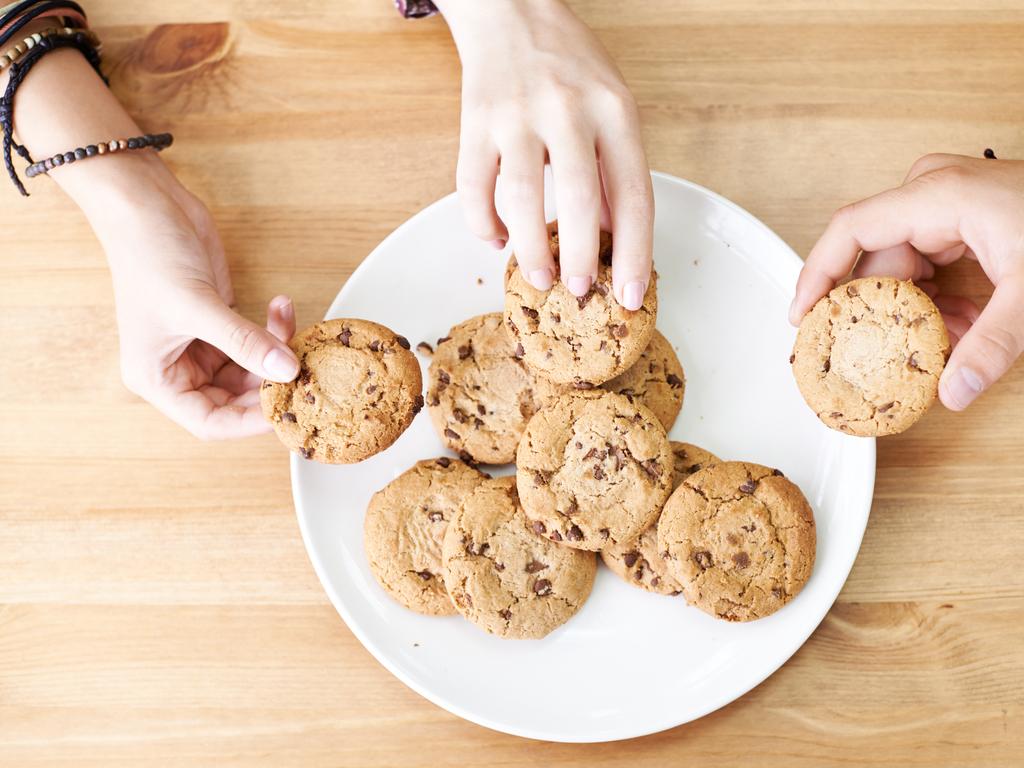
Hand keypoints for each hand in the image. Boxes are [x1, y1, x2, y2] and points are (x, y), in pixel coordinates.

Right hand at [86, 155, 299, 438]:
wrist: (145, 203)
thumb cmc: (148, 254)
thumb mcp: (196, 304)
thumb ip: (243, 341)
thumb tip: (287, 371)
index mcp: (158, 378)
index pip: (210, 421)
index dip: (249, 422)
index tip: (285, 408)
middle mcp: (179, 368)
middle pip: (237, 400)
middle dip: (271, 385)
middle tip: (303, 370)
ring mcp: (203, 345)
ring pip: (253, 371)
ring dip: (278, 354)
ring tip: (294, 329)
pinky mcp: (222, 322)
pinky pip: (257, 341)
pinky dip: (275, 330)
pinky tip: (283, 308)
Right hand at [436, 0, 653, 308]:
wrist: (512, 10)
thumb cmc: (569, 64)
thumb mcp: (612, 105)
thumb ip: (614, 169)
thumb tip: (612, 240)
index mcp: (614, 111)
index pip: (632, 196)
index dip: (634, 254)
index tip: (630, 296)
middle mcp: (568, 110)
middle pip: (578, 201)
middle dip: (580, 259)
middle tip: (579, 292)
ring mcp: (517, 115)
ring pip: (521, 198)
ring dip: (531, 250)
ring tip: (539, 278)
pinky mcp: (474, 121)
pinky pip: (472, 186)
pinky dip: (482, 223)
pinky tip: (496, 239)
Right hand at [790, 154, 1023, 410]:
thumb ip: (991, 345)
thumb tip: (953, 392)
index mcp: (939, 196)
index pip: (849, 231)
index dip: (816, 276)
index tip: (802, 318)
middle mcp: (935, 192)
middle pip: (875, 256)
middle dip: (880, 311)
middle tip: (873, 353)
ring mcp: (948, 201)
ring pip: (903, 264)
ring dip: (915, 310)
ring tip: (937, 346)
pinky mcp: (963, 217)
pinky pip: (928, 262)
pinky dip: (938, 299)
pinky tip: (959, 327)